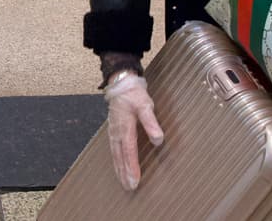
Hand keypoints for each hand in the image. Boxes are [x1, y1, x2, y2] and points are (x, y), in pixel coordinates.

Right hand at [105, 72, 163, 190]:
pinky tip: (118, 167)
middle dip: (124, 173)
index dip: (132, 167)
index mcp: (125, 127)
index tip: (135, 180)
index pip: (129, 151)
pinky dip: (115, 161)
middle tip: (130, 188)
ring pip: (115, 155)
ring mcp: (113, 132)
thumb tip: (158, 139)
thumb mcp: (145, 105)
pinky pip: (113, 149)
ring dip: (119, 170)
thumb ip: (151, 123)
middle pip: (120, 157)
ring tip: (123, 183)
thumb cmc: (133, 93)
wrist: (120, 82)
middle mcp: (117, 132)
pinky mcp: (113, 130)